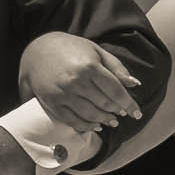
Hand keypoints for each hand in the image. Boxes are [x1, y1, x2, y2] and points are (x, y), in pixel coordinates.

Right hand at [18, 33, 141, 135]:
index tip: (136, 112)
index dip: (128, 103)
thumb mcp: (96, 51)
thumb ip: (116, 67)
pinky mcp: (53, 103)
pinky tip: (95, 126)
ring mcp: (63, 94)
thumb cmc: (71, 48)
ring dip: (104, 120)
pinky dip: (86, 126)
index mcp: (89, 66)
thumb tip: (134, 84)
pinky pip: (73, 121)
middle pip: (104, 103)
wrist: (37, 51)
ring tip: (112, 121)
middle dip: (117, 111)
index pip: (115, 90)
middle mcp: (76, 81)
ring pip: (90, 114)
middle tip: (123, 115)